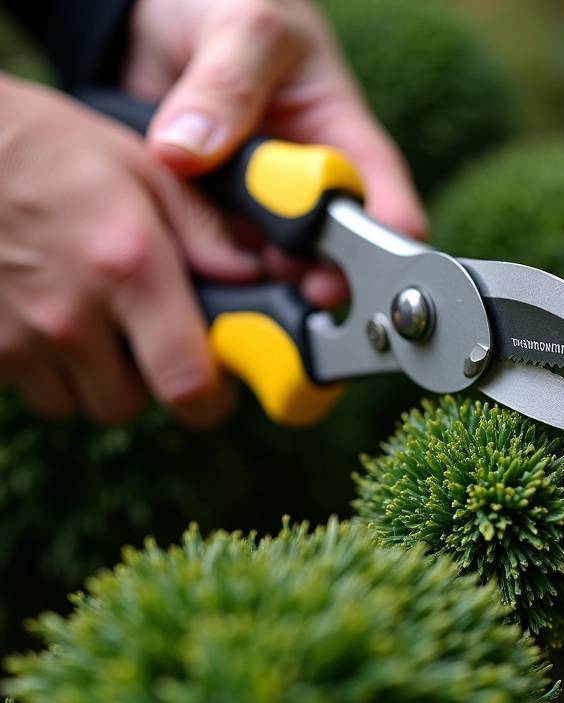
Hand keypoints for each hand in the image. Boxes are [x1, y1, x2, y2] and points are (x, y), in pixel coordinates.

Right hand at [0, 74, 260, 425]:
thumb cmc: (52, 152)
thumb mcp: (147, 171)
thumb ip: (208, 232)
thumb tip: (253, 278)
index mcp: (129, 268)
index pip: (186, 383)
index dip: (208, 399)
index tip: (213, 389)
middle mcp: (70, 314)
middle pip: (127, 404)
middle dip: (144, 380)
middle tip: (142, 337)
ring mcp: (16, 335)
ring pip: (73, 402)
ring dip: (90, 377)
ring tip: (87, 319)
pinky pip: (26, 387)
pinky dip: (44, 366)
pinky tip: (44, 315)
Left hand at [121, 0, 427, 306]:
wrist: (154, 25)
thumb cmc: (227, 9)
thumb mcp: (242, 24)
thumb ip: (227, 84)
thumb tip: (186, 152)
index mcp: (345, 144)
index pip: (391, 213)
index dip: (381, 254)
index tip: (339, 271)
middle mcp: (309, 194)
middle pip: (330, 263)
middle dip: (302, 279)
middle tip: (264, 273)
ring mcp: (260, 219)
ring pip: (268, 274)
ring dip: (243, 278)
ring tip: (204, 251)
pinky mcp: (214, 229)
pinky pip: (212, 266)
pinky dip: (199, 269)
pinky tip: (178, 256)